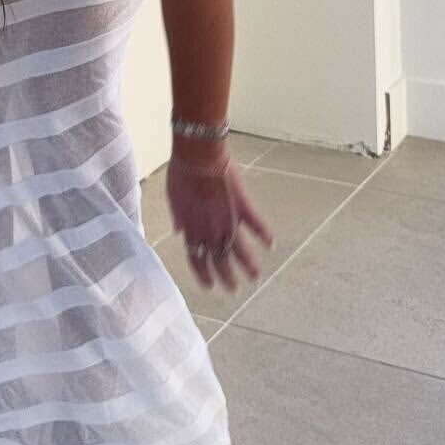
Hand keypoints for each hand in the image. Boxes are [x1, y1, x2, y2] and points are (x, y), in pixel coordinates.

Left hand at [166, 150, 274, 292]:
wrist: (198, 155)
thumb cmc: (181, 172)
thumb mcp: (173, 198)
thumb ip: (178, 218)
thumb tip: (178, 231)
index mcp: (192, 228)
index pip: (196, 259)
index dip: (202, 275)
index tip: (210, 286)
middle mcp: (210, 230)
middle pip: (219, 261)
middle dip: (227, 278)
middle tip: (234, 289)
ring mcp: (228, 220)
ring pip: (239, 251)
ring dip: (248, 266)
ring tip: (255, 277)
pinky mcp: (242, 207)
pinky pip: (256, 225)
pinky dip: (264, 235)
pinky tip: (271, 245)